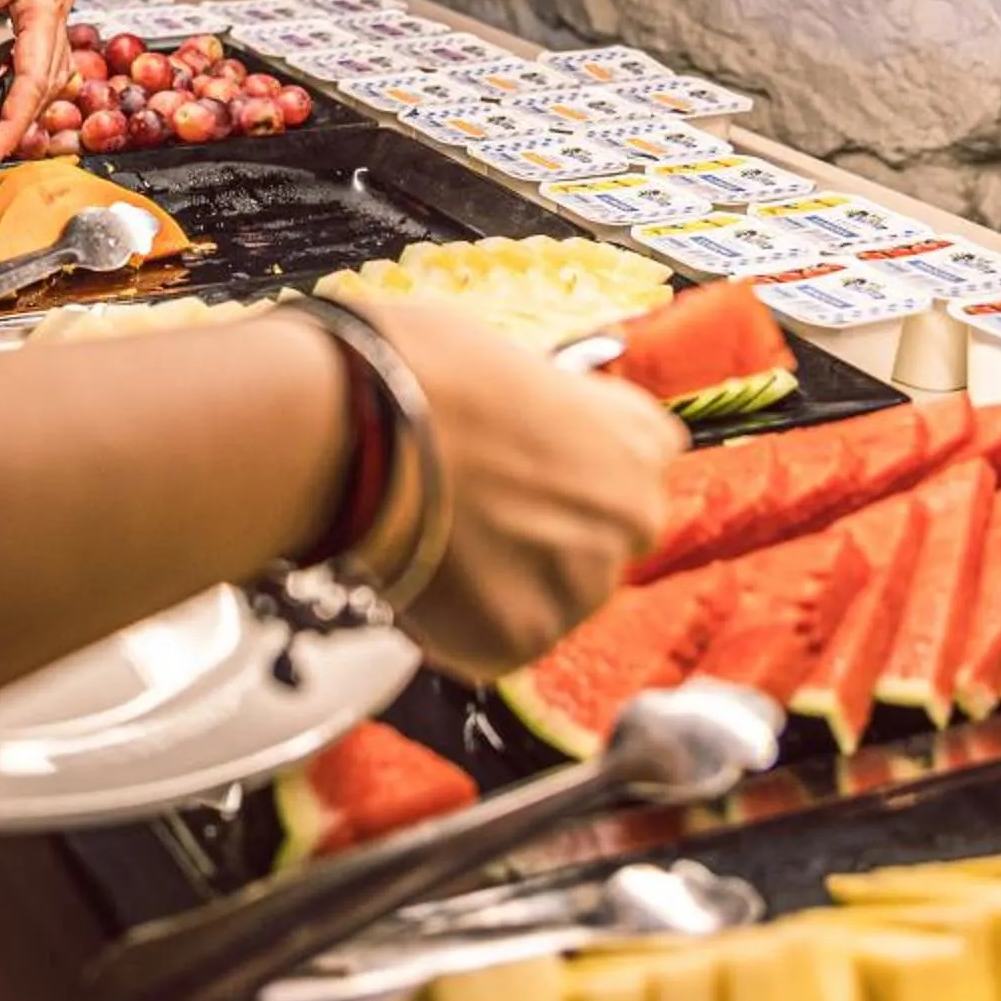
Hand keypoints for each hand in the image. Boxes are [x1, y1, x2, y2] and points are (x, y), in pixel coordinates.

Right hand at [347, 302, 688, 682]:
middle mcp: (632, 514)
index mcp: (637, 436)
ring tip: (433, 544)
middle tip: (475, 516)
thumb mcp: (502, 360)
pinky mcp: (523, 638)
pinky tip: (416, 576)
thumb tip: (499, 418)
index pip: (639, 466)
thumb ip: (531, 407)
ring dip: (502, 584)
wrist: (362, 432)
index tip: (530, 469)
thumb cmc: (418, 372)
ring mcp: (583, 584)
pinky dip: (456, 622)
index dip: (574, 469)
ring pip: (548, 600)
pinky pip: (493, 641)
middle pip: (601, 542)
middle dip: (547, 537)